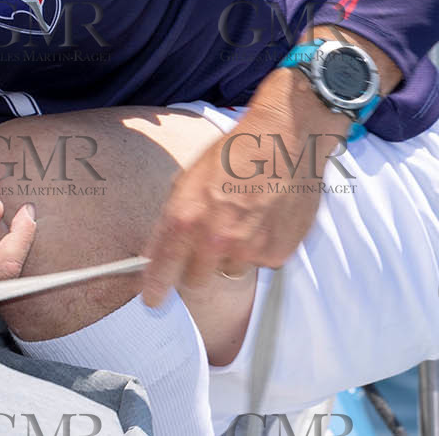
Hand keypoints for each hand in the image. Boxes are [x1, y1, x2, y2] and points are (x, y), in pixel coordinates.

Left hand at [138, 106, 329, 306]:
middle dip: (196, 267)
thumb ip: (173, 218)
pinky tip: (265, 219)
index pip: (164, 268)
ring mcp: (249, 250)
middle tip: (206, 243)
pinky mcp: (278, 254)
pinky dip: (260, 247)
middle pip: (196, 280)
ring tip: (243, 220)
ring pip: (230, 271)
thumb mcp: (189, 178)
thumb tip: (158, 249)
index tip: (152, 299)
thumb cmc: (237, 152)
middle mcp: (216, 239)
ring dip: (231, 255)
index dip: (155, 287)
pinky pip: (260, 262)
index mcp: (187, 217)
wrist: (287, 140)